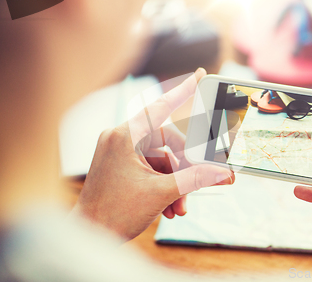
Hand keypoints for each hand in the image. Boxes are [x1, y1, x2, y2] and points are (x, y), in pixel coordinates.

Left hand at [72, 68, 234, 240]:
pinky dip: (164, 186)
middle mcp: (121, 139)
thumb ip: (196, 179)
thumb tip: (223, 173)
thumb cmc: (114, 213)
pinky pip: (152, 169)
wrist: (89, 236)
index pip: (160, 107)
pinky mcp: (121, 165)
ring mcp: (120, 152)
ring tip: (179, 207)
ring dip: (175, 183)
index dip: (184, 90)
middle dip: (184, 169)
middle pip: (168, 142)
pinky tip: (170, 207)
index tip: (200, 74)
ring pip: (162, 160)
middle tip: (196, 186)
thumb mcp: (162, 193)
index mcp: (125, 137)